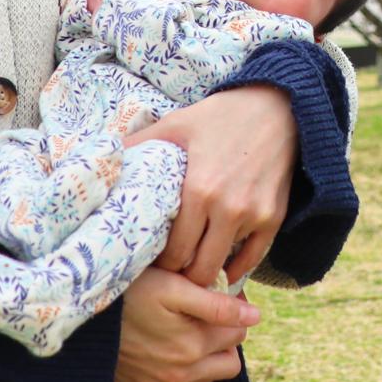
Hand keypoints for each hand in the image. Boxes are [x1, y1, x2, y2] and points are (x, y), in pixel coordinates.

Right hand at [114, 267, 258, 381]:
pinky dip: (174, 368)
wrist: (76, 315)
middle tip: (206, 316)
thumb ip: (218, 305)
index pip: (239, 333)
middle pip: (228, 364)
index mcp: (193, 346)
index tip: (220, 294)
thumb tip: (256, 317)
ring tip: (182, 328)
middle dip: (224, 340)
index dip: (235, 311)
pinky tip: (158, 344)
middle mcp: (180, 374)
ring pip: (202, 376)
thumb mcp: (174, 288)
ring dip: (202, 356)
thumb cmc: (128, 292)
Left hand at [133, 85, 296, 286]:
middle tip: (171, 268)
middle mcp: (228, 209)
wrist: (278, 108)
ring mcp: (254, 215)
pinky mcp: (274, 217)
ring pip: (223, 266)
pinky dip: (235, 267)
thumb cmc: (221, 116)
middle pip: (198, 268)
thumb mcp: (176, 123)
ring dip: (206, 270)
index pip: (174, 252)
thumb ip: (140, 143)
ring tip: (192, 265)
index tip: (153, 260)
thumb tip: (103, 155)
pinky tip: (222, 266)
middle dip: (181, 274)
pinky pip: (253, 259)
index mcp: (198, 190)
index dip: (160, 263)